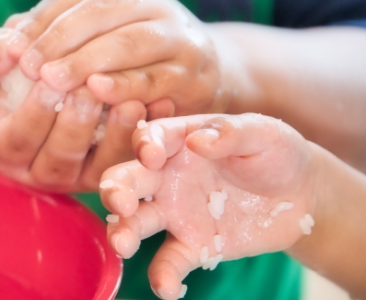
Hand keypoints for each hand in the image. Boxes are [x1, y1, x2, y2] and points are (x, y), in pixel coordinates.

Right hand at [0, 26, 147, 191]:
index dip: (34, 111)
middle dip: (76, 123)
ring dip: (117, 134)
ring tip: (130, 99)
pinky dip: (147, 134)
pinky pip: (132, 161)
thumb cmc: (13, 69)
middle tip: (92, 87)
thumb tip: (12, 47)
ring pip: (100, 167)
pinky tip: (160, 102)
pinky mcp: (116, 171)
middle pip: (60, 158)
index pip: (18, 139)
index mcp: (6, 149)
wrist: (45, 85)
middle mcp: (42, 172)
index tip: (50, 79)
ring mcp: (81, 177)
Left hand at [13, 0, 220, 115]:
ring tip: (53, 79)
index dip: (41, 20)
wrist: (203, 78)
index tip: (11, 47)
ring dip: (88, 60)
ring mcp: (178, 36)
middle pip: (101, 13)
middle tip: (28, 67)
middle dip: (60, 40)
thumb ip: (48, 33)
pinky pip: (157, 77)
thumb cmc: (128, 61)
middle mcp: (153, 4)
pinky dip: (126, 83)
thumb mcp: (90, 37)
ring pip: (130, 42)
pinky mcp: (194, 73)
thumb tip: (6, 35)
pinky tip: (97, 91)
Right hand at [100, 114, 316, 299]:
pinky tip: (167, 290)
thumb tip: (197, 139)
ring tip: (122, 245)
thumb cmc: (276, 153)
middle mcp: (167, 176)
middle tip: (119, 204)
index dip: (146, 145)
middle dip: (116, 191)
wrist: (302, 195)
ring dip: (122, 232)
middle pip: (129, 180)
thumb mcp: (263, 133)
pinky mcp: (193, 244)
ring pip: (137, 222)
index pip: (152, 138)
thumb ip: (231, 133)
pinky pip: (169, 262)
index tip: (152, 156)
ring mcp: (176, 213)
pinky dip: (163, 276)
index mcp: (180, 141)